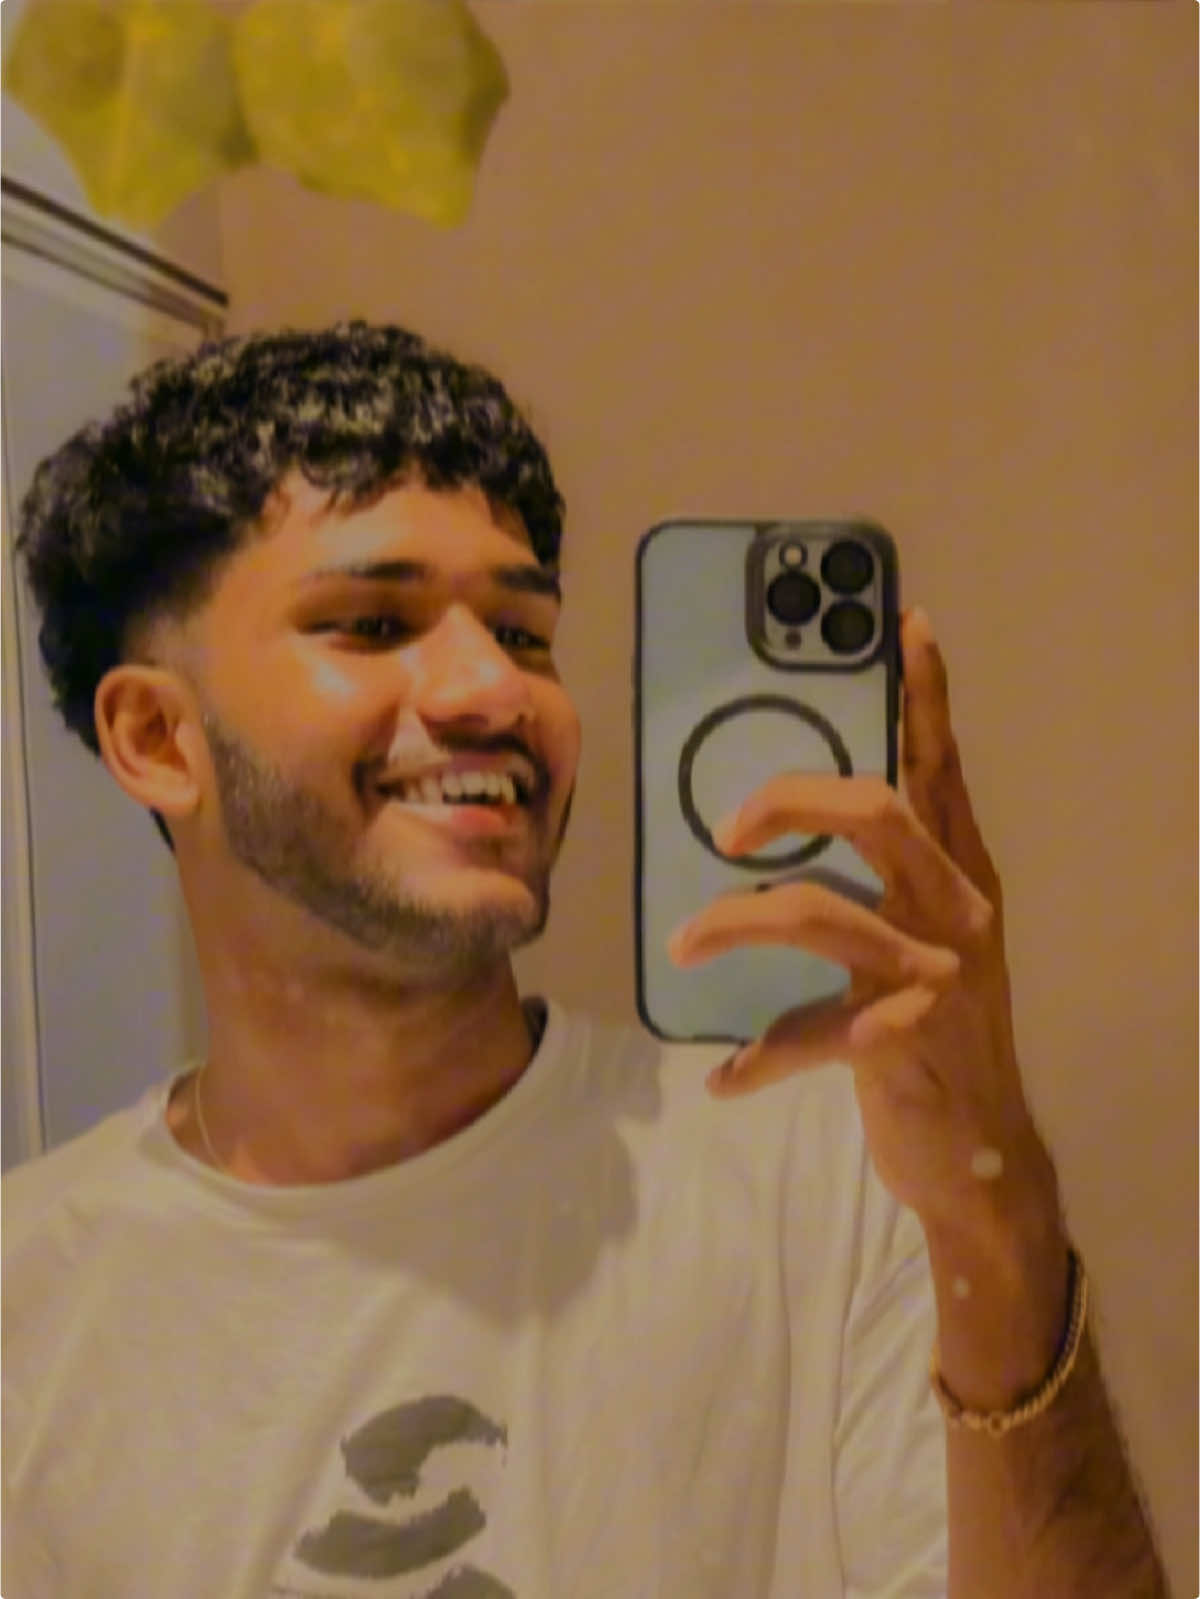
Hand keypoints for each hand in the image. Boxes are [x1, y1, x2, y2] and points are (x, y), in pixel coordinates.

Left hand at [667, 607, 1055, 1238]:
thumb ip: (889, 888)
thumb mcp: (934, 947)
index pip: (943, 770)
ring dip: (731, 925)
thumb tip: (791, 839)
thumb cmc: (943, 1039)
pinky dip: (754, 1059)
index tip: (908, 623)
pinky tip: (726, 1080)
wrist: (984, 1154)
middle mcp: (957, 910)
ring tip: (682, 948)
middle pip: (873, 813)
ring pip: (815, 912)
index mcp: (964, 877)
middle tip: (726, 831)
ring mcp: (934, 974)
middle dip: (788, 803)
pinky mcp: (900, 1038)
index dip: (928, 697)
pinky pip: (802, 1032)